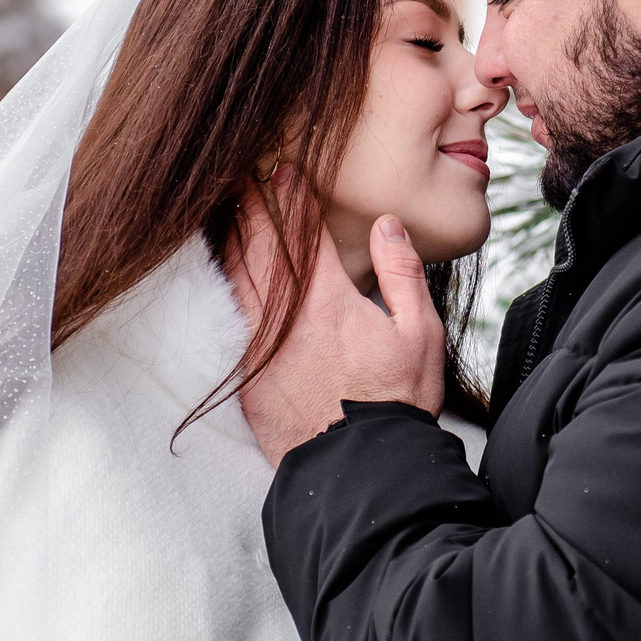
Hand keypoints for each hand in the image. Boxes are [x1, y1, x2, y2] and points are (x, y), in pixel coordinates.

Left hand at [228, 181, 443, 466]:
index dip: (292, 198)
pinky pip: (228, 317)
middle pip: (259, 249)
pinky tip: (220, 272)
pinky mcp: (246, 375)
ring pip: (235, 279)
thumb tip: (387, 224)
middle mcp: (286, 318)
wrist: (358, 469)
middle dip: (250, 207)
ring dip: (229, 239)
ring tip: (222, 210)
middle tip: (238, 176)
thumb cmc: (395, 403)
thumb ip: (401, 273)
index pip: (305, 235)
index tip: (283, 171)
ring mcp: (260, 347)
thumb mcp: (420, 333)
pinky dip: (223, 285)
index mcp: (330, 302)